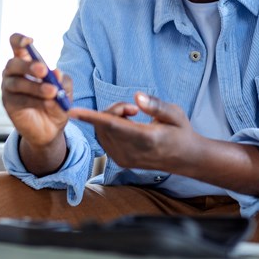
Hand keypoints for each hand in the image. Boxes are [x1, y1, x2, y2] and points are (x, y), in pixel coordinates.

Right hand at [2, 33, 71, 173]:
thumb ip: (62, 80)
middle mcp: (13, 72)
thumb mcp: (65, 89)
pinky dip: (34, 100)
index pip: (16, 44)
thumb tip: (56, 72)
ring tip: (52, 92)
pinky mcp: (9, 104)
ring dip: (36, 87)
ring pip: (17, 83)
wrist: (51, 128)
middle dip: (29, 66)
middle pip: (14, 63)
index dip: (19, 40)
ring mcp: (9, 88)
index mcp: (26, 61)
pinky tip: (47, 103)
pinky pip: (18, 99)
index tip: (29, 41)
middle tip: (44, 71)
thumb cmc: (56, 101)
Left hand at [70, 93, 258, 194]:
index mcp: (146, 139)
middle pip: (105, 124)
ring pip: (102, 131)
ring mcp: (124, 159)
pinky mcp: (120, 161)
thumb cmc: (181, 132)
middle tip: (133, 108)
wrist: (185, 158)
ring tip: (133, 116)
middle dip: (113, 109)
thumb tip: (136, 97)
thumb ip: (156, 105)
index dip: (91, 116)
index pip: (113, 126)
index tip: (72, 111)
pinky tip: (127, 125)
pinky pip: (104, 138)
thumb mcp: (175, 114)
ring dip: (111, 118)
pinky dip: (109, 127)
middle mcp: (131, 152)